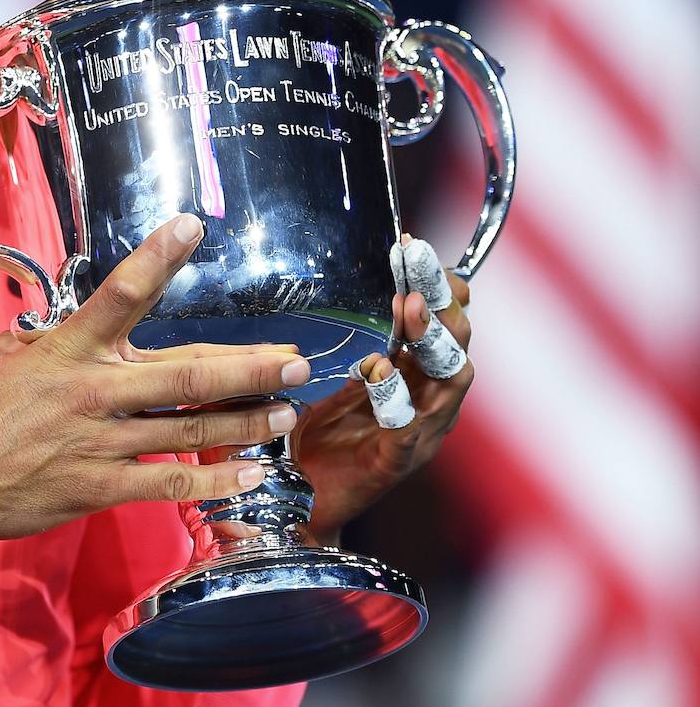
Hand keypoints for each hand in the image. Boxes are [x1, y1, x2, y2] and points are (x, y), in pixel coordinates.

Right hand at [0, 214, 311, 546]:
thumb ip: (32, 342)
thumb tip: (52, 329)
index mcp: (67, 350)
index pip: (121, 294)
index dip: (159, 257)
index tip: (192, 226)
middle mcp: (94, 392)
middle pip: (187, 373)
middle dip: (249, 366)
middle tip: (297, 361)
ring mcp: (102, 442)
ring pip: (191, 428)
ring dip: (247, 419)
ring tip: (288, 412)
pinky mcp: (100, 487)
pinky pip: (168, 482)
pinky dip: (213, 478)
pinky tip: (250, 473)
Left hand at [298, 239, 473, 544]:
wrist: (296, 504)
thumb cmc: (312, 439)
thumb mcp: (327, 378)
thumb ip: (342, 341)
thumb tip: (333, 289)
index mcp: (413, 376)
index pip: (439, 321)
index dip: (434, 283)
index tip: (412, 247)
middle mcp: (428, 400)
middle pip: (456, 341)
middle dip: (443, 299)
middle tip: (419, 267)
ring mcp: (420, 432)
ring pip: (451, 378)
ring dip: (432, 340)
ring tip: (410, 309)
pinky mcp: (397, 462)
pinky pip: (411, 424)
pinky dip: (398, 396)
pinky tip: (377, 370)